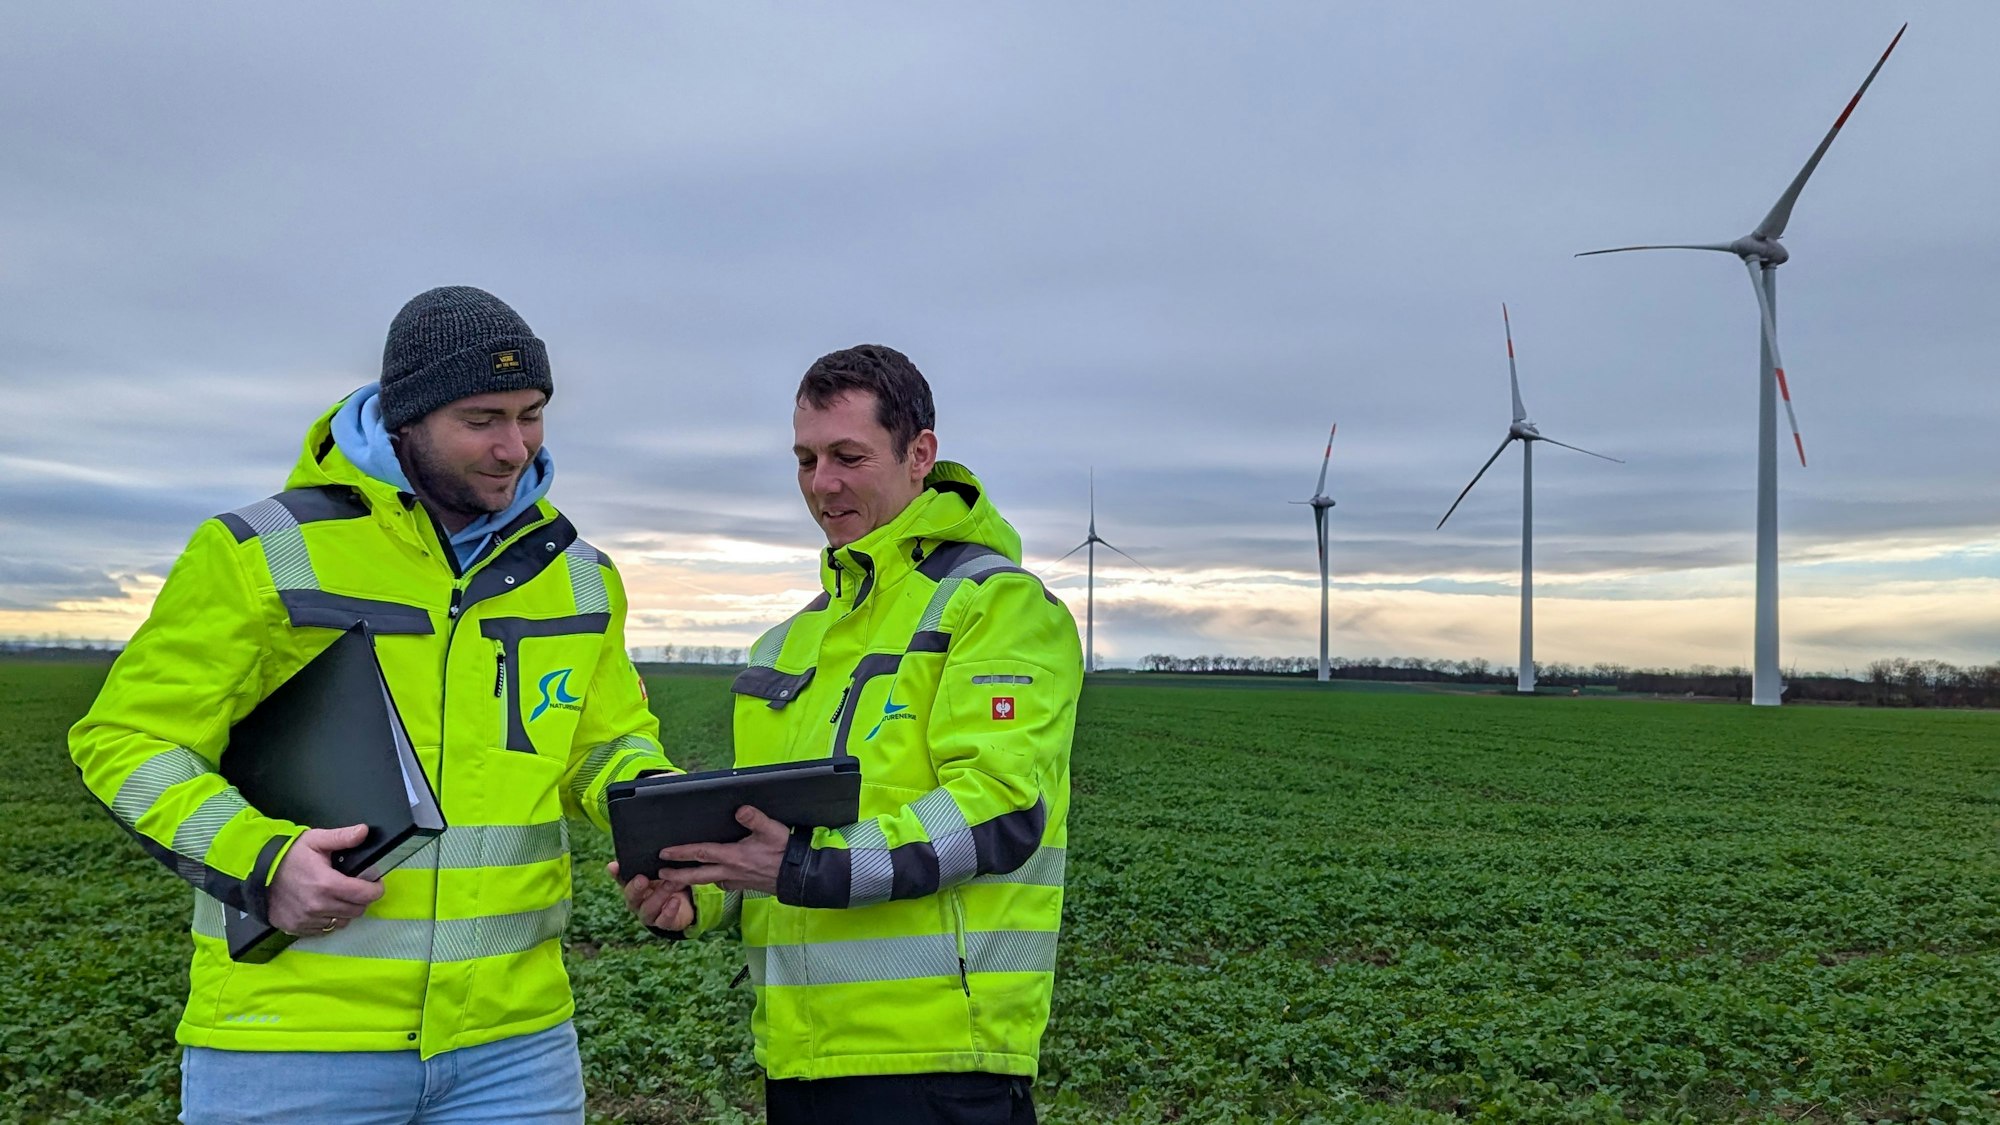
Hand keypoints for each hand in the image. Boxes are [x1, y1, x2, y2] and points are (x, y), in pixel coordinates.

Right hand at [267, 824, 383, 936]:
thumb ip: (342, 837)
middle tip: (356, 887)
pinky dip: (328, 920)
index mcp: (327, 884)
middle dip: (362, 899)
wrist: (256, 873)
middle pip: (357, 910)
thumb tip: (364, 831)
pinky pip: (324, 930)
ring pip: (342, 922)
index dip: (375, 888)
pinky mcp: (297, 928)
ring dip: (345, 911)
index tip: (374, 882)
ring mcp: (307, 920)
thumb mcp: (315, 840)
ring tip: (338, 896)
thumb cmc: (288, 855)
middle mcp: (319, 906)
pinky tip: (323, 907)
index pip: (365, 894)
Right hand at [608, 861, 695, 931]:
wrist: (684, 904)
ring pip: (648, 908)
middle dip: (636, 888)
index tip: (613, 866)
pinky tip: (675, 900)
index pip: (621, 879)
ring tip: (671, 884)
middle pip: (631, 897)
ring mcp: (649, 915)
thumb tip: (641, 849)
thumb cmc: (666, 883)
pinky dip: (669, 911)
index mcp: (633, 887)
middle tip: (642, 879)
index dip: (616, 873)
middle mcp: (637, 903)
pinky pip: (664, 920)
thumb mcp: (658, 871)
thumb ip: (648, 862)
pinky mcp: (664, 923)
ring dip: (659, 895)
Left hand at [655, 806, 790, 894]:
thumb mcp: (772, 830)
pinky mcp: (743, 885)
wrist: (798, 876)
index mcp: (733, 856)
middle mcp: (731, 871)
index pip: (701, 854)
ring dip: (692, 880)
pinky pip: (722, 884)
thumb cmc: (785, 852)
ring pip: (708, 881)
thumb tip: (740, 810)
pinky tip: (714, 877)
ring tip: (679, 877)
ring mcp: (736, 880)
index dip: (681, 853)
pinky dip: (713, 880)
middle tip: (660, 875)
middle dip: (677, 875)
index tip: (664, 853)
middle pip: (697, 875)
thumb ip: (755, 819)